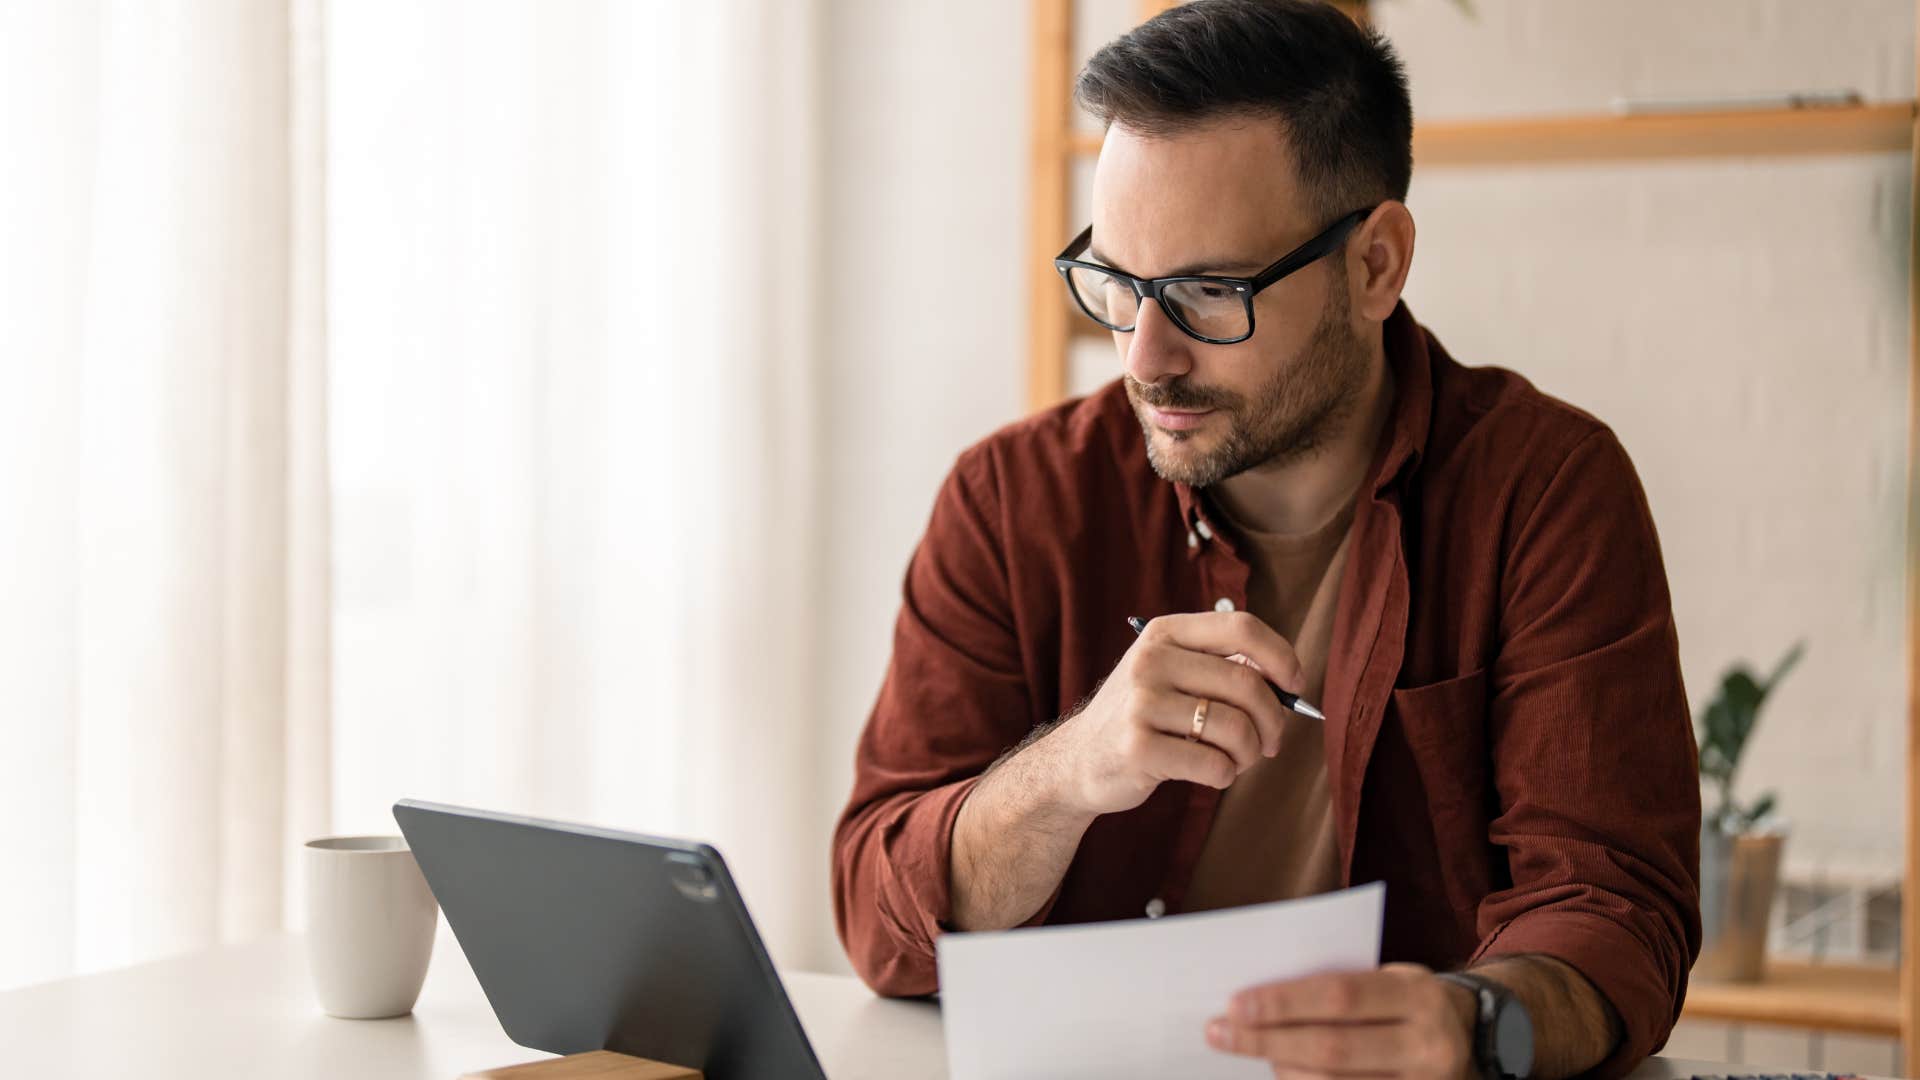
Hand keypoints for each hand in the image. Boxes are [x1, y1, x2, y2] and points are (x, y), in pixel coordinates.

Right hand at [1038, 611, 1304, 816]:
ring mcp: (1141, 703)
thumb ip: (1220, 668)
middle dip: (1273, 720)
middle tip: (1271, 742)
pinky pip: (1214, 765)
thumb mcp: (1170, 675)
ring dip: (1251, 754)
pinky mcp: (1137, 747)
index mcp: (1164, 633)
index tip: (1294, 685)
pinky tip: (1212, 773)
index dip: (1281, 655)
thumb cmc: (1143, 717)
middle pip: (1246, 683)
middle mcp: (1150, 661)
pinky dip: (1225, 776)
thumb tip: (1287, 683)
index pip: (1241, 627)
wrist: (1077, 761)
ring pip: (1235, 728)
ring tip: (1238, 761)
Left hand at [1204, 963, 1477, 1079]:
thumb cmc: (1412, 1002)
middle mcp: (1427, 1045)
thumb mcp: (1392, 979)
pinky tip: (1282, 1077)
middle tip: (1218, 1033)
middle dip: (1268, 1042)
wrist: (1482, 1039)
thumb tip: (1263, 999)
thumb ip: (1341, 986)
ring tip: (1246, 1054)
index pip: (1340, 996)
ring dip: (1282, 1071)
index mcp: (1418, 996)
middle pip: (1332, 1048)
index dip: (1284, 1002)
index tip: (1234, 1003)